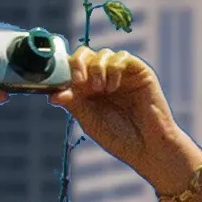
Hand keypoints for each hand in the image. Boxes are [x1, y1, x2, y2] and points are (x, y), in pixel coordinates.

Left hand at [57, 44, 178, 159]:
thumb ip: (73, 104)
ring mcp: (122, 74)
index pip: (71, 69)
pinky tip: (113, 86)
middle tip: (79, 81)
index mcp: (89, 90)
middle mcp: (104, 78)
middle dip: (77, 63)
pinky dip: (113, 68)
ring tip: (100, 89)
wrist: (149, 147)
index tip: (60, 82)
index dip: (64, 71)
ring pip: (103, 54)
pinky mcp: (139, 72)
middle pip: (84, 54)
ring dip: (96, 68)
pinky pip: (122, 57)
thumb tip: (52, 94)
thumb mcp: (90, 121)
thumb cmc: (119, 138)